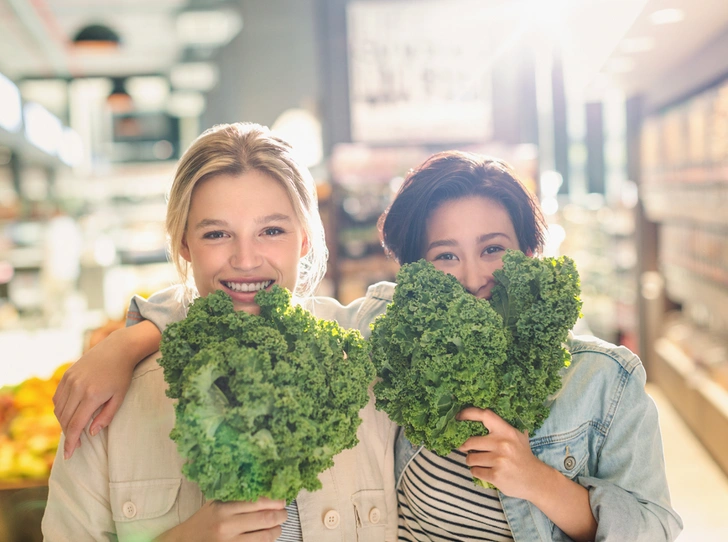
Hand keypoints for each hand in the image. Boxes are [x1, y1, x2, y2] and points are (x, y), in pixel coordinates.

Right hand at [54, 327, 136, 458]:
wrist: (117, 349)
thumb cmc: (122, 375)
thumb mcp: (120, 397)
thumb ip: (106, 417)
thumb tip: (91, 433)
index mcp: (92, 395)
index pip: (76, 424)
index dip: (71, 442)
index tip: (69, 455)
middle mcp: (77, 387)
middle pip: (65, 419)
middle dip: (68, 434)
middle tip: (75, 444)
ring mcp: (69, 380)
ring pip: (59, 409)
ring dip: (63, 422)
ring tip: (74, 429)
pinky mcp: (66, 375)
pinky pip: (57, 397)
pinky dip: (60, 409)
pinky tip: (69, 414)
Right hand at [158, 499, 286, 541]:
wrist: (185, 541)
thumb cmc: (204, 519)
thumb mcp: (216, 502)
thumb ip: (235, 495)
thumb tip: (263, 487)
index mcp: (224, 507)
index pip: (257, 501)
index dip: (275, 500)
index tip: (282, 499)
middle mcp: (228, 525)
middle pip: (265, 518)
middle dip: (281, 515)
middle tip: (285, 512)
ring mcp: (231, 541)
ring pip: (265, 536)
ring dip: (277, 530)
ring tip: (279, 526)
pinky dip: (266, 541)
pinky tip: (268, 536)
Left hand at [457, 407, 551, 499]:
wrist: (536, 480)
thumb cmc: (523, 456)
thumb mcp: (518, 437)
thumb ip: (502, 428)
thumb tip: (479, 418)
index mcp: (507, 431)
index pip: (485, 416)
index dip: (468, 414)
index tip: (458, 417)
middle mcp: (502, 444)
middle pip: (470, 441)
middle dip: (464, 446)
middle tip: (466, 448)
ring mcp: (499, 460)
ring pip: (471, 458)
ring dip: (472, 460)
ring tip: (480, 461)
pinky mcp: (496, 476)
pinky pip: (475, 471)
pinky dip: (477, 472)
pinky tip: (486, 471)